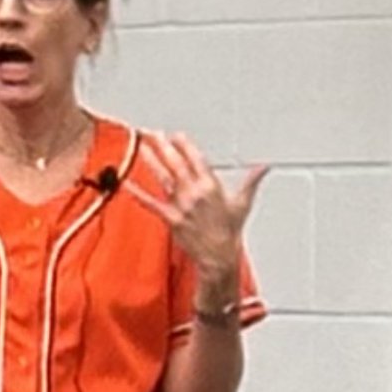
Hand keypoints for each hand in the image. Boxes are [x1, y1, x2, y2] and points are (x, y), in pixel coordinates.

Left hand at [125, 131, 268, 291]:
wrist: (219, 256)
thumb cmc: (230, 232)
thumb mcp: (242, 203)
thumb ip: (251, 182)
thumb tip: (263, 168)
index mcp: (211, 187)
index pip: (196, 159)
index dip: (185, 145)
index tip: (177, 135)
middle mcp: (195, 193)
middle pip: (176, 164)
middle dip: (165, 147)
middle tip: (156, 134)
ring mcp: (181, 206)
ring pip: (163, 178)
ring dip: (152, 161)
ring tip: (144, 146)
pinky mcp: (171, 218)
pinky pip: (151, 203)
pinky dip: (138, 193)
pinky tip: (127, 184)